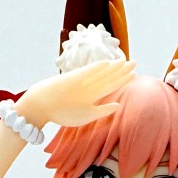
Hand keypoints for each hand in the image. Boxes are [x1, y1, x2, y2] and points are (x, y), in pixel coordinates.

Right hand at [17, 60, 136, 130]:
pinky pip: (86, 72)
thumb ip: (103, 111)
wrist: (42, 106)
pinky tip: (108, 63)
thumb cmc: (62, 114)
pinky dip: (96, 67)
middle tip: (135, 62)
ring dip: (113, 67)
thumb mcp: (87, 115)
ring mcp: (82, 81)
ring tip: (126, 61)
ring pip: (101, 73)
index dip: (122, 80)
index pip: (110, 86)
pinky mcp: (73, 78)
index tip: (133, 74)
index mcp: (93, 96)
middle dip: (122, 70)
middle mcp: (89, 87)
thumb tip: (119, 105)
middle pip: (108, 77)